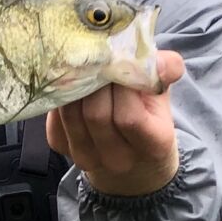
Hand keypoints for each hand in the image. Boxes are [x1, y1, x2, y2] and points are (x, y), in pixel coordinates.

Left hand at [44, 49, 185, 196]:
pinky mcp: (61, 147)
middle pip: (96, 115)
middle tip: (99, 59)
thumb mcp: (161, 91)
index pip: (130, 117)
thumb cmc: (148, 111)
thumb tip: (162, 61)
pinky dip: (60, 95)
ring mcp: (88, 158)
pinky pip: (55, 116)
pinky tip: (72, 84)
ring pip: (72, 114)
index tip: (121, 63)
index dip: (122, 86)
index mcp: (154, 145)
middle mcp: (120, 160)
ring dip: (75, 85)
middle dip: (95, 81)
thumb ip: (166, 71)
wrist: (129, 150)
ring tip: (85, 68)